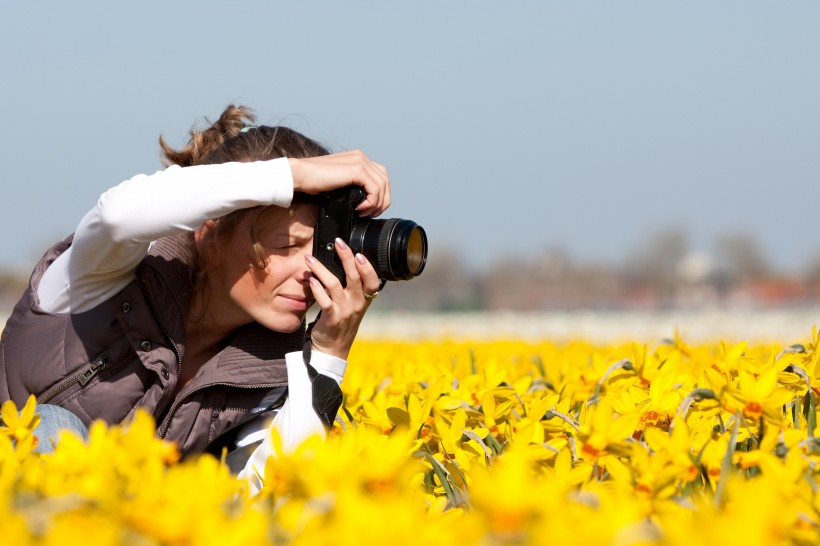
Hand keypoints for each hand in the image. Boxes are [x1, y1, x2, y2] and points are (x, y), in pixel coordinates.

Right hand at [288, 150, 390, 215]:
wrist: (300, 175)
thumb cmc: (314, 181)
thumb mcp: (339, 182)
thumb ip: (352, 185)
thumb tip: (363, 200)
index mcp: (358, 158)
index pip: (380, 176)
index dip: (381, 194)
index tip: (370, 208)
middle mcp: (361, 157)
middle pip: (385, 181)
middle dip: (382, 200)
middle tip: (371, 214)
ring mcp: (360, 162)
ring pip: (382, 186)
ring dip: (377, 203)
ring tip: (364, 213)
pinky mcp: (356, 170)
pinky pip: (374, 189)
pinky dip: (371, 202)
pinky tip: (359, 208)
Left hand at [304, 238, 381, 359]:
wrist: (333, 349)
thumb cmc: (342, 322)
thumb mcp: (353, 305)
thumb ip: (352, 287)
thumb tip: (344, 262)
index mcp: (364, 299)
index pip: (373, 281)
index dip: (368, 267)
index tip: (359, 253)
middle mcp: (357, 304)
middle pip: (354, 277)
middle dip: (346, 257)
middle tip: (338, 242)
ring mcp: (344, 311)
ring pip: (334, 284)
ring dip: (321, 269)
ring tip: (310, 259)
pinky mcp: (331, 318)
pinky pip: (324, 301)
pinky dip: (316, 288)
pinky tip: (310, 280)